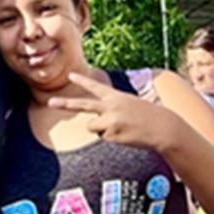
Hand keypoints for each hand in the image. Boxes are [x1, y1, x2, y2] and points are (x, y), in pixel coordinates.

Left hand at [48, 72, 179, 151]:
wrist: (162, 127)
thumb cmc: (147, 116)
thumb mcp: (128, 105)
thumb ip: (110, 110)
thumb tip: (93, 125)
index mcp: (115, 96)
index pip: (95, 87)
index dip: (82, 80)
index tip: (70, 75)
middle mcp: (110, 107)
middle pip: (82, 105)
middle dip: (65, 104)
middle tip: (50, 102)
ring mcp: (110, 121)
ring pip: (93, 127)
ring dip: (103, 129)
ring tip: (122, 127)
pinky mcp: (112, 135)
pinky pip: (103, 137)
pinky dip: (112, 137)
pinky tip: (126, 134)